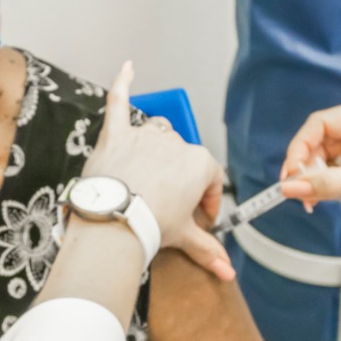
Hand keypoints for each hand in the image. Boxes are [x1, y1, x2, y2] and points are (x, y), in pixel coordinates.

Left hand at [83, 63, 234, 280]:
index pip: (211, 179)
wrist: (113, 222)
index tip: (200, 219)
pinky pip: (119, 103)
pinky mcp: (116, 135)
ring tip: (149, 177)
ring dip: (157, 152)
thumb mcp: (183, 238)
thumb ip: (208, 250)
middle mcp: (175, 144)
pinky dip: (122, 84)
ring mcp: (144, 137)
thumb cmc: (149, 225)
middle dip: (179, 182)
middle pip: (182, 159)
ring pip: (157, 137)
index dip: (207, 201)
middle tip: (167, 208)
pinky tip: (126, 67)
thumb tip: (227, 273)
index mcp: (199, 164)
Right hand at [279, 97, 340, 221]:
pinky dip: (325, 185)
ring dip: (313, 179)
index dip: (300, 148)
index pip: (320, 124)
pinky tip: (320, 197)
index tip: (290, 174)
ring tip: (310, 199)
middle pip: (319, 142)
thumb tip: (291, 187)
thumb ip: (329, 183)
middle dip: (306, 167)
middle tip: (298, 191)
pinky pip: (336, 171)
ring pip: (325, 159)